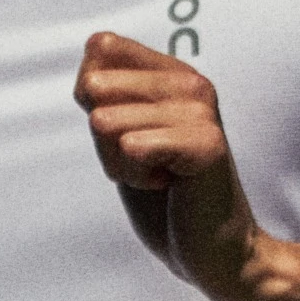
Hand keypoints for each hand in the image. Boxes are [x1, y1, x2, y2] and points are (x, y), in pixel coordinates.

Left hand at [75, 29, 269, 300]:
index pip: (98, 50)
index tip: (129, 133)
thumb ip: (102, 95)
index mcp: (172, 72)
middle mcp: (191, 81)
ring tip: (159, 177)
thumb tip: (88, 74)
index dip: (92, 99)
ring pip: (107, 122)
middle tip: (144, 163)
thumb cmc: (163, 198)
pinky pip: (131, 146)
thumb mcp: (119, 136)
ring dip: (120, 164)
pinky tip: (168, 186)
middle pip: (95, 88)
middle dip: (103, 139)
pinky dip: (135, 177)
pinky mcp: (205, 143)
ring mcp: (201, 111)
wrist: (211, 250)